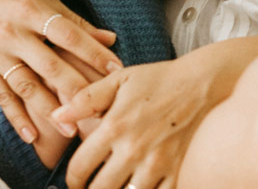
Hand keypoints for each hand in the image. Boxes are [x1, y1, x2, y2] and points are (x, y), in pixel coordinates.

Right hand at [0, 0, 122, 144]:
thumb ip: (75, 22)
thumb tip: (111, 39)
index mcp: (32, 9)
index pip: (68, 34)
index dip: (93, 52)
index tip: (116, 70)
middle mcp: (12, 31)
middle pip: (49, 64)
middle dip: (75, 89)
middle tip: (98, 111)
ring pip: (25, 85)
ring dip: (49, 110)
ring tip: (71, 130)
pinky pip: (0, 95)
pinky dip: (16, 117)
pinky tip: (31, 136)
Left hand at [51, 54, 230, 188]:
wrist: (200, 84)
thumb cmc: (157, 80)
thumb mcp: (118, 80)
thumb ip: (85, 99)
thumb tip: (56, 116)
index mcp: (115, 127)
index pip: (80, 167)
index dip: (71, 179)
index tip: (73, 181)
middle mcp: (134, 149)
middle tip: (88, 188)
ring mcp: (157, 164)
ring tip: (112, 187)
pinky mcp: (176, 171)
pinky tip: (138, 186)